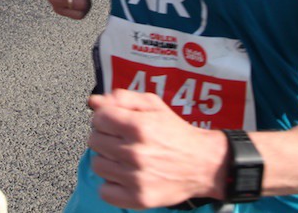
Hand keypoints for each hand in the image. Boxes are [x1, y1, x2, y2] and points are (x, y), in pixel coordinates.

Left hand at [87, 89, 226, 208]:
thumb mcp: (154, 105)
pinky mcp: (138, 198)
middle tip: (120, 139)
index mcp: (139, 126)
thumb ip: (123, 98)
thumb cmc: (177, 132)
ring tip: (123, 157)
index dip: (103, 117)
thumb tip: (94, 102)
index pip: (99, 118)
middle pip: (94, 140)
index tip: (112, 121)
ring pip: (97, 165)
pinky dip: (111, 184)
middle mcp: (135, 152)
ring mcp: (136, 178)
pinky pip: (105, 191)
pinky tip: (124, 176)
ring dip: (107, 159)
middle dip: (105, 136)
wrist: (203, 163)